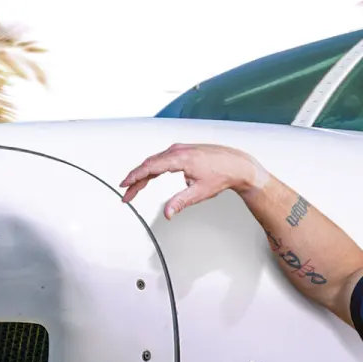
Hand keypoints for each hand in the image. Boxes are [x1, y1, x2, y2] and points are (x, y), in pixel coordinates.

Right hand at [119, 143, 269, 218]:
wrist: (238, 165)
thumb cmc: (222, 174)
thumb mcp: (200, 192)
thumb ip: (180, 202)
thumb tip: (167, 213)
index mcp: (180, 159)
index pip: (150, 168)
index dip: (134, 177)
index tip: (124, 186)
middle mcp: (178, 150)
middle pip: (149, 164)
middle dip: (135, 179)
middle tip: (127, 194)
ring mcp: (180, 149)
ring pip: (155, 161)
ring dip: (144, 174)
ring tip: (135, 188)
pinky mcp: (184, 150)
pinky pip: (163, 158)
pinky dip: (154, 168)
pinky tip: (151, 176)